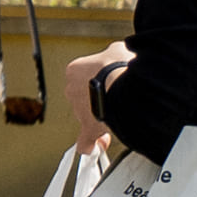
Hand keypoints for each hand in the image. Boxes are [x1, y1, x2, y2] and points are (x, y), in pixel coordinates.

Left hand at [67, 40, 136, 157]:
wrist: (124, 84)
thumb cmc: (121, 66)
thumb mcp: (118, 50)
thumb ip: (113, 55)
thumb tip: (119, 56)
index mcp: (75, 70)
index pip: (85, 76)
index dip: (101, 79)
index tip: (112, 79)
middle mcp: (72, 90)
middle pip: (86, 97)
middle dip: (101, 98)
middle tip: (119, 97)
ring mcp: (79, 110)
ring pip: (89, 116)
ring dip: (103, 116)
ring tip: (122, 113)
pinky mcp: (88, 128)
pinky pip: (86, 140)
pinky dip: (91, 144)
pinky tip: (95, 146)